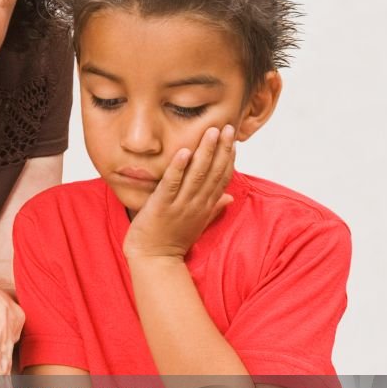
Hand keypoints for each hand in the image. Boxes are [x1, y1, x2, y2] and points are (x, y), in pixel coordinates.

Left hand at [123, 124, 235, 261]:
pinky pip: (171, 184)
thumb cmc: (173, 241)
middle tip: (226, 127)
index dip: (228, 158)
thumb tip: (230, 198)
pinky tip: (184, 152)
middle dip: (221, 148)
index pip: (222, 178)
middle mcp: (196, 204)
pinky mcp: (162, 207)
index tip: (232, 140)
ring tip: (211, 132)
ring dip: (205, 152)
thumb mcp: (198, 223)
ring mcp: (180, 206)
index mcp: (206, 207)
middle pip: (213, 173)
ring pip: (197, 175)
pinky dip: (178, 168)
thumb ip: (214, 208)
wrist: (154, 261)